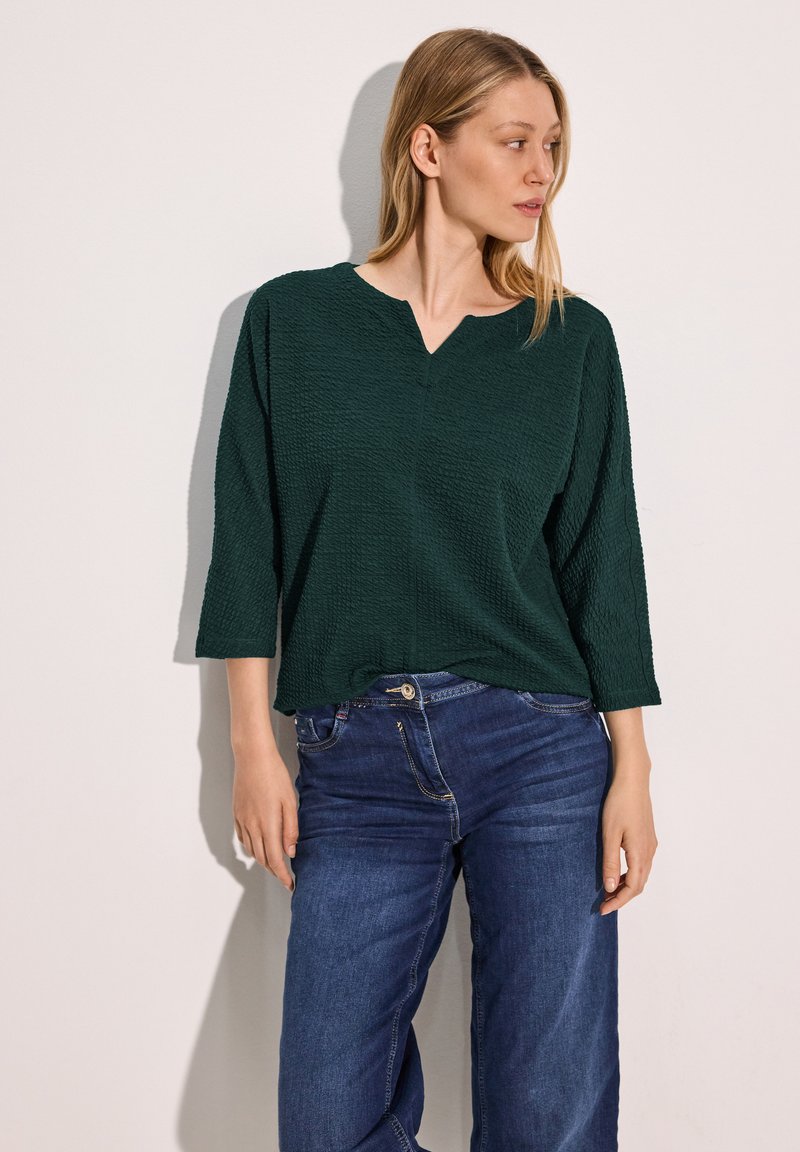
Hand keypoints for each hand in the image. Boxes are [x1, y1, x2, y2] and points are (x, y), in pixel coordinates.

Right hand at [232, 751, 297, 892]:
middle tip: (285, 876)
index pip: (274, 859)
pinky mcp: (236, 814)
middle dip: (274, 871)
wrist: (252, 757)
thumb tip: (291, 852)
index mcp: (267, 824)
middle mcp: (252, 826)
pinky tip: (259, 845)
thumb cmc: (274, 775)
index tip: (290, 885)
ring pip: (251, 850)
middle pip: (262, 858)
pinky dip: (252, 847)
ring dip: (263, 860)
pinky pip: (243, 838)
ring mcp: (242, 820)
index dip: (282, 875)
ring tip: (275, 863)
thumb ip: (291, 829)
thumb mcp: (290, 801)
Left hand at [599, 764, 657, 914]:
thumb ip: (610, 862)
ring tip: (608, 890)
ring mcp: (651, 845)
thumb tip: (609, 888)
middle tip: (603, 903)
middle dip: (622, 897)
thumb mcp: (609, 834)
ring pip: (642, 875)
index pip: (632, 888)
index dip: (618, 901)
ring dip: (627, 886)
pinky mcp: (648, 838)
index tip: (602, 909)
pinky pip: (642, 864)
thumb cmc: (619, 804)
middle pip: (639, 885)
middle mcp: (649, 852)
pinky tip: (618, 871)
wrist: (633, 781)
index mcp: (640, 854)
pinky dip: (631, 874)